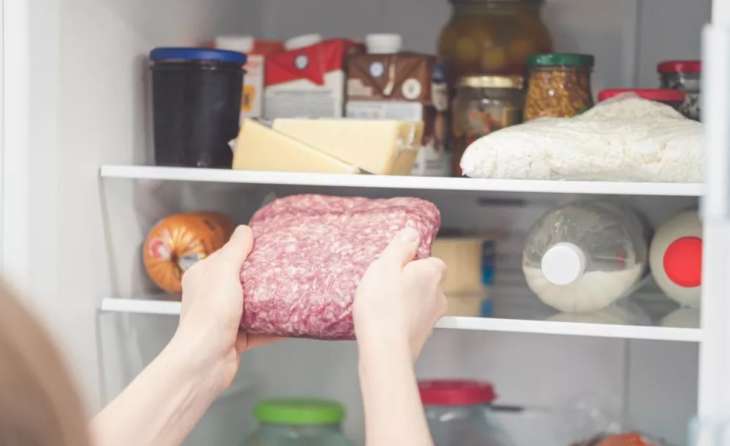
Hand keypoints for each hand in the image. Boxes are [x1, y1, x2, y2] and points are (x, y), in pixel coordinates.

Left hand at [174, 225, 275, 393]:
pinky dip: (273, 326)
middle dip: (261, 277)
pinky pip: (259, 329)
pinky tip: (289, 321)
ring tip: (289, 293)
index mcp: (202, 276)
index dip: (245, 250)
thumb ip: (236, 249)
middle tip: (282, 269)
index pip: (226, 256)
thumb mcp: (224, 271)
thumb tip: (245, 230)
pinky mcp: (234, 339)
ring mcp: (222, 319)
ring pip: (251, 306)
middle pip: (241, 280)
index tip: (266, 246)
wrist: (205, 360)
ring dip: (268, 303)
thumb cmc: (209, 315)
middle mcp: (210, 297)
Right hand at [354, 227, 447, 360]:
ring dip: (405, 301)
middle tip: (384, 284)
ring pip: (419, 302)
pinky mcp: (422, 336)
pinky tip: (383, 321)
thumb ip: (400, 247)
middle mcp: (438, 295)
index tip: (396, 264)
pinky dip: (401, 319)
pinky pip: (412, 320)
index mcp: (432, 273)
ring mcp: (432, 318)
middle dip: (408, 282)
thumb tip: (412, 233)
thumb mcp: (385, 265)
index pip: (432, 261)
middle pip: (425, 282)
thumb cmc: (383, 308)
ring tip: (380, 304)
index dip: (413, 262)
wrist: (385, 350)